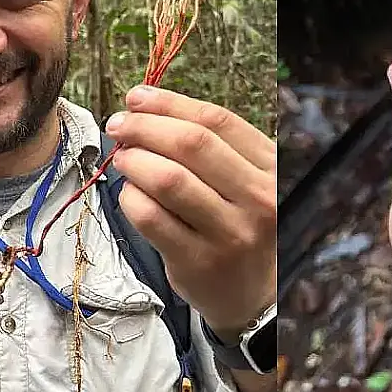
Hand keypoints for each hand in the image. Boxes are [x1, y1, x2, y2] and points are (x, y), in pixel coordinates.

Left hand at [105, 86, 275, 335]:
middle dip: (146, 127)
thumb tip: (145, 107)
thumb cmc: (241, 225)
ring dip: (134, 161)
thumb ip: (211, 146)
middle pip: (192, 145)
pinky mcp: (198, 262)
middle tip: (119, 125)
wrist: (253, 294)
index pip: (218, 121)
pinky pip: (151, 218)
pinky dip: (130, 198)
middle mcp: (258, 199)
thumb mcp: (246, 181)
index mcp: (271, 168)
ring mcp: (230, 233)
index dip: (170, 103)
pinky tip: (129, 193)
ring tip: (122, 158)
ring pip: (169, 180)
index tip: (137, 97)